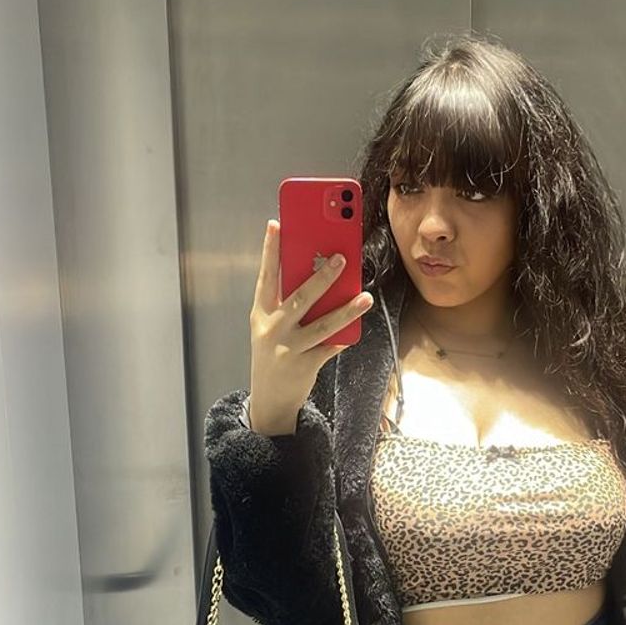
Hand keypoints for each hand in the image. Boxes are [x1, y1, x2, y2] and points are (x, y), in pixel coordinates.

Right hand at [249, 219, 372, 428]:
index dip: (270, 250)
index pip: (266, 277)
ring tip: (365, 298)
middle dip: (322, 277)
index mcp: (260, 313)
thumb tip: (317, 274)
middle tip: (341, 258)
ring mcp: (288, 349)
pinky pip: (330, 348)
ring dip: (346, 310)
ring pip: (322, 325)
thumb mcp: (271, 326)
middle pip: (300, 298)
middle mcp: (272, 329)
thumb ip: (287, 303)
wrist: (269, 399)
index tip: (276, 225)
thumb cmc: (275, 352)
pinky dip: (343, 338)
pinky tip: (355, 330)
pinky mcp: (305, 366)